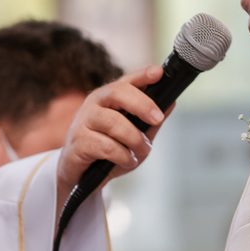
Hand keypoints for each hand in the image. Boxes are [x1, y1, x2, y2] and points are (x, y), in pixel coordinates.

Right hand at [55, 66, 168, 197]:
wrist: (82, 177)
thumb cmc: (109, 152)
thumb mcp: (135, 137)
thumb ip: (151, 121)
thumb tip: (171, 103)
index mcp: (109, 98)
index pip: (127, 81)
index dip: (142, 75)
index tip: (159, 73)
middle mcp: (94, 104)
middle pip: (118, 92)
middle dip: (142, 104)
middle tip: (158, 118)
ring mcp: (83, 121)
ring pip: (114, 122)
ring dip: (135, 139)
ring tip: (141, 151)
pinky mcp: (78, 142)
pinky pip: (107, 146)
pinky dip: (123, 156)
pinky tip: (127, 160)